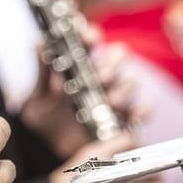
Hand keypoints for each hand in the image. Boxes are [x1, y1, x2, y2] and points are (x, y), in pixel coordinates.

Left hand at [20, 28, 141, 157]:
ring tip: (111, 102)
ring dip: (123, 90)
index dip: (92, 35)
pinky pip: (143, 109)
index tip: (88, 39)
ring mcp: (114, 94)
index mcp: (79, 63)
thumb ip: (43, 72)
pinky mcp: (123, 116)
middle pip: (118, 55)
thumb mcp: (39, 94)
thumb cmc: (43, 114)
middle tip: (100, 78)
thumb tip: (39, 44)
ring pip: (130, 82)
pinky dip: (143, 111)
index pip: (91, 40)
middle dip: (112, 64)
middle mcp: (100, 75)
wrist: (47, 146)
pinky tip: (133, 117)